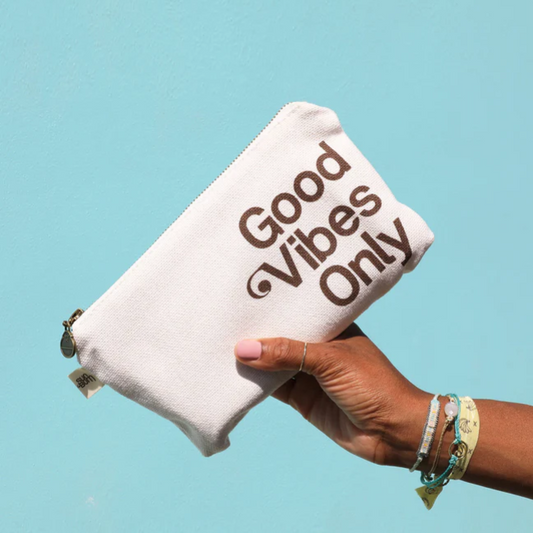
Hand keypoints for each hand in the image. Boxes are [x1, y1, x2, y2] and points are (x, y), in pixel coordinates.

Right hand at [234, 323, 429, 466]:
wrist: (393, 433)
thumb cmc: (372, 384)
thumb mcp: (330, 361)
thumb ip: (288, 354)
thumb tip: (242, 349)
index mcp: (332, 328)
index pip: (298, 312)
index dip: (274, 306)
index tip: (245, 296)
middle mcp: (318, 348)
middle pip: (282, 337)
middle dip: (257, 332)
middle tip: (224, 318)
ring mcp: (309, 373)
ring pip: (273, 362)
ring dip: (253, 358)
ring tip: (219, 343)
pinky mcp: (302, 398)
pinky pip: (273, 387)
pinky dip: (255, 383)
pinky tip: (233, 373)